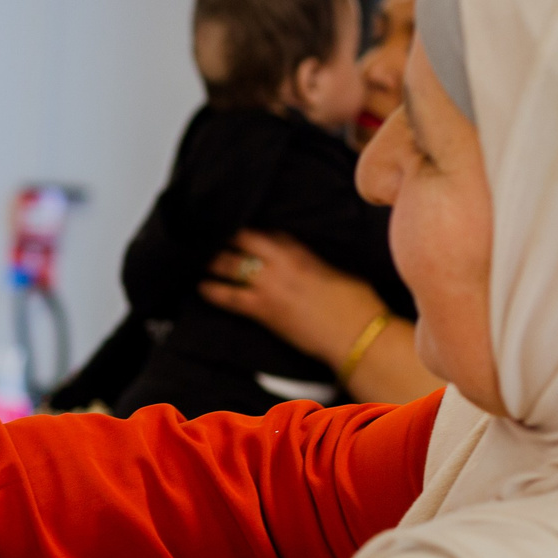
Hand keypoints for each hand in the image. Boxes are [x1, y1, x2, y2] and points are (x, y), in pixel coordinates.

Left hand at [199, 230, 386, 368]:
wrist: (359, 335)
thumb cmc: (358, 304)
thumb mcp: (339, 269)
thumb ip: (315, 258)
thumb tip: (307, 259)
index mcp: (303, 249)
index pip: (268, 228)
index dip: (250, 226)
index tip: (236, 222)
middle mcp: (282, 261)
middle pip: (243, 238)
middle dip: (225, 235)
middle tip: (209, 232)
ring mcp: (270, 284)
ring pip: (230, 264)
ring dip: (213, 260)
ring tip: (198, 256)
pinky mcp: (263, 310)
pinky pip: (228, 297)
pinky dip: (212, 291)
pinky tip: (201, 288)